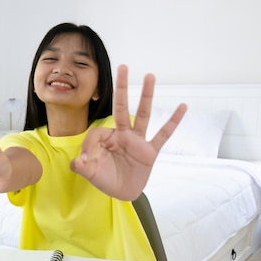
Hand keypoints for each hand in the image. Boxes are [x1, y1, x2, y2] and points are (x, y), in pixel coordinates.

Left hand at [70, 65, 186, 200]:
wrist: (123, 193)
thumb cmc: (107, 180)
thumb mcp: (91, 174)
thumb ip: (82, 167)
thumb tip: (78, 161)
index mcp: (107, 139)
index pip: (98, 132)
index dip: (89, 146)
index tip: (85, 161)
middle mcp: (123, 135)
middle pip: (122, 107)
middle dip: (122, 88)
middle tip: (123, 66)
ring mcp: (138, 141)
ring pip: (143, 115)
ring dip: (146, 96)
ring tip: (150, 76)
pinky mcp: (150, 152)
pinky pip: (163, 135)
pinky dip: (173, 122)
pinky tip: (182, 107)